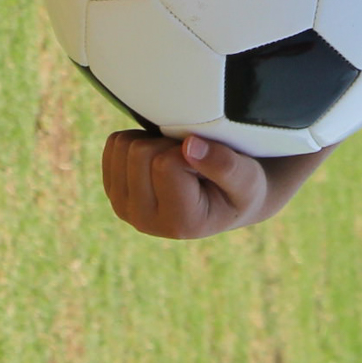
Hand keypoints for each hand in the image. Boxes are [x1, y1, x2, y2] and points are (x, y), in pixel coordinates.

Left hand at [99, 129, 327, 238]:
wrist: (227, 198)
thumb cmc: (242, 187)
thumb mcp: (247, 178)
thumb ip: (224, 164)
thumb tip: (189, 145)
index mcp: (178, 223)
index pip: (165, 163)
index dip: (190, 149)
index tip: (206, 166)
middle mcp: (145, 222)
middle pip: (139, 153)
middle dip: (168, 144)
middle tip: (191, 162)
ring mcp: (124, 208)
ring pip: (123, 145)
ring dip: (153, 141)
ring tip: (178, 161)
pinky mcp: (115, 191)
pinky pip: (114, 144)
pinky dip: (138, 139)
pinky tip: (160, 159)